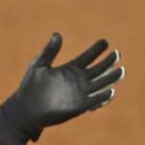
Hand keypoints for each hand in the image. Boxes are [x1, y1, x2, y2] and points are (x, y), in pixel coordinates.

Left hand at [3, 33, 125, 138]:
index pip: (88, 57)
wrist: (24, 109)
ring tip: (120, 70)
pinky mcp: (79, 106)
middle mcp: (78, 80)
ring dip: (111, 78)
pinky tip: (109, 91)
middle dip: (109, 61)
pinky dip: (102, 97)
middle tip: (116, 54)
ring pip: (101, 84)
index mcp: (70, 69)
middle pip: (99, 69)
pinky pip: (94, 101)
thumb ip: (49, 51)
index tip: (104, 42)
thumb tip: (57, 34)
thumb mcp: (39, 66)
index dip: (97, 49)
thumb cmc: (29, 87)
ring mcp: (80, 93)